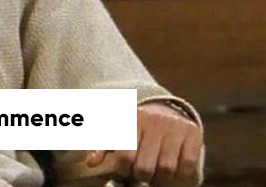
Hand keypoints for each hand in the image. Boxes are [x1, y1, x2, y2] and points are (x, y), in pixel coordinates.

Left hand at [86, 102, 202, 185]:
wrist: (161, 106)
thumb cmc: (133, 124)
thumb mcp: (114, 128)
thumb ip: (100, 146)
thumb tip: (91, 163)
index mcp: (130, 118)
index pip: (125, 157)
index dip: (123, 170)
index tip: (124, 169)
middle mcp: (153, 120)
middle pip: (145, 167)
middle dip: (141, 175)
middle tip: (140, 171)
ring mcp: (174, 125)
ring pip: (167, 168)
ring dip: (160, 175)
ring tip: (155, 169)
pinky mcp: (192, 131)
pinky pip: (189, 163)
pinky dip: (181, 171)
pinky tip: (173, 165)